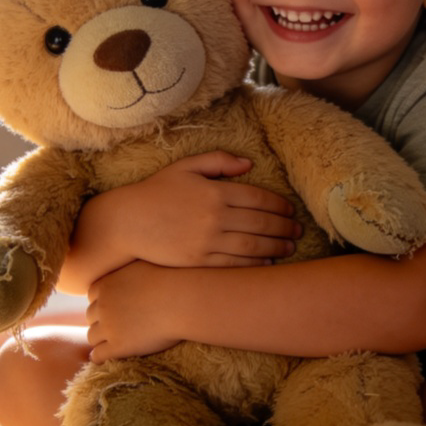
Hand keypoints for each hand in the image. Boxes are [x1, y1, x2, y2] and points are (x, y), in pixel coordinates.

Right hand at [61, 151, 300, 295]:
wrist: (127, 222)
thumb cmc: (156, 192)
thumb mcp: (186, 167)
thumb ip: (218, 161)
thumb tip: (249, 164)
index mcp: (215, 191)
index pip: (259, 198)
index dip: (279, 205)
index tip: (290, 210)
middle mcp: (215, 216)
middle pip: (261, 223)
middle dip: (284, 227)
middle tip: (298, 231)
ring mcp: (208, 241)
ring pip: (253, 245)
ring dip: (276, 247)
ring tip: (289, 247)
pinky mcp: (199, 261)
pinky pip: (235, 264)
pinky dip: (255, 264)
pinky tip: (267, 263)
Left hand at [85, 262, 180, 362]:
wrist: (183, 300)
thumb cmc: (172, 279)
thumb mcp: (143, 264)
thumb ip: (129, 268)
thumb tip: (129, 257)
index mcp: (106, 284)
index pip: (93, 296)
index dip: (105, 302)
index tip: (119, 306)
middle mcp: (102, 305)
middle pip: (91, 316)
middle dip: (103, 320)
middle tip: (120, 324)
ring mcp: (108, 327)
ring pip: (92, 336)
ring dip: (102, 339)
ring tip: (118, 341)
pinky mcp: (118, 347)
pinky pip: (98, 356)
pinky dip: (102, 356)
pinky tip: (113, 355)